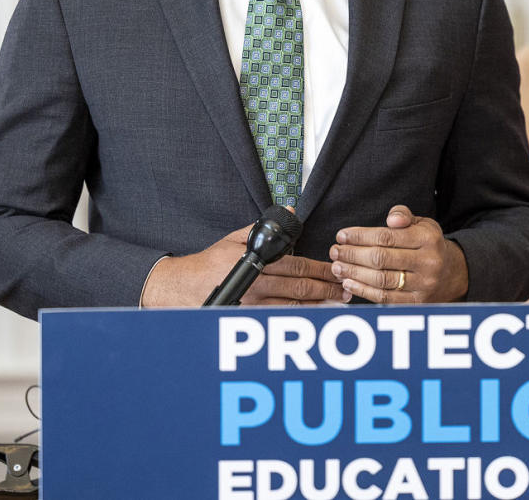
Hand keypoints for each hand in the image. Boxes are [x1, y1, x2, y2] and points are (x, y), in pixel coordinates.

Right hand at [141, 223, 349, 306]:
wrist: (182, 289)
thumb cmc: (209, 264)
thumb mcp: (234, 239)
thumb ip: (264, 227)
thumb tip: (290, 210)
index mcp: (258, 262)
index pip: (298, 266)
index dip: (321, 270)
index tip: (337, 270)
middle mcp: (257, 285)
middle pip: (301, 288)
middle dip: (327, 287)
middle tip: (346, 288)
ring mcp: (253, 305)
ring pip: (295, 306)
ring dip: (320, 304)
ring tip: (338, 302)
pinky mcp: (249, 317)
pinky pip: (280, 317)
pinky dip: (301, 315)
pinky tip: (315, 313)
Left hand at [330, 205, 468, 302]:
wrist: (450, 273)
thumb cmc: (427, 244)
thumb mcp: (421, 223)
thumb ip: (403, 215)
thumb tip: (391, 219)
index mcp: (428, 238)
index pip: (387, 236)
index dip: (360, 236)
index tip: (342, 235)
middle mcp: (428, 262)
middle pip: (381, 258)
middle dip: (353, 254)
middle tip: (334, 251)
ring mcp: (423, 284)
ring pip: (381, 279)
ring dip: (354, 273)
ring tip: (337, 267)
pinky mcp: (416, 302)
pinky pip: (385, 297)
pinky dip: (363, 291)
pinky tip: (348, 283)